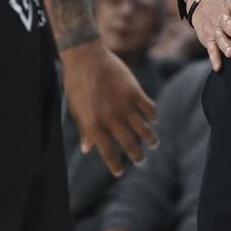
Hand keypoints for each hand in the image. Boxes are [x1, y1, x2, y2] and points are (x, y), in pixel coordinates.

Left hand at [61, 40, 158, 175]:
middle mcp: (111, 119)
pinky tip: (153, 120)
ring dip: (150, 140)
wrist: (85, 58)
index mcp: (94, 126)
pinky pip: (150, 110)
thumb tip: (87, 149)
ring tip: (153, 145)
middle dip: (137, 156)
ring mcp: (124, 106)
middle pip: (130, 145)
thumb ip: (85, 130)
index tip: (119, 172)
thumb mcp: (77, 110)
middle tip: (140, 161)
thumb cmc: (77, 84)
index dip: (115, 165)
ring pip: (144, 130)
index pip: (108, 153)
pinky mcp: (135, 92)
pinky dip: (153, 117)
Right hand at [189, 0, 230, 71]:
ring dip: (225, 45)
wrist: (199, 5)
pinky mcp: (208, 39)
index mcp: (228, 7)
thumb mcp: (230, 3)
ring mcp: (214, 29)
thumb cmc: (222, 8)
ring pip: (219, 37)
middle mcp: (221, 18)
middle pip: (227, 24)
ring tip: (230, 53)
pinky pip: (211, 49)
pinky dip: (215, 58)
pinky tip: (218, 66)